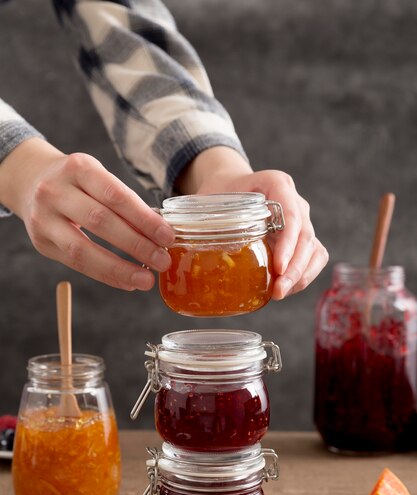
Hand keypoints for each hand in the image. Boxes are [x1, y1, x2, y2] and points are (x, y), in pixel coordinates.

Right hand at [0, 138, 174, 289]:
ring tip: (146, 280)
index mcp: (79, 168)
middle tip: (162, 261)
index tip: (168, 237)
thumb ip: (124, 203)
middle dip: (136, 245)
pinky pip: (76, 264)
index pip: (116, 196)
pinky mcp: (41, 242)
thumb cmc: (78, 183)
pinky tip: (127, 282)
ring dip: (119, 268)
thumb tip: (160, 235)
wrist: (31, 182)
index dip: (144, 219)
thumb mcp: (98, 179)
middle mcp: (56, 190)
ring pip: (83, 248)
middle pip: (100, 221)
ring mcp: (44, 217)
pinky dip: (105, 275)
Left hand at [176, 147, 328, 298]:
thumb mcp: (205, 198)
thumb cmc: (218, 193)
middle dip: (295, 268)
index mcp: (276, 183)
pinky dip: (303, 276)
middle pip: (306, 236)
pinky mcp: (300, 239)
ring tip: (279, 295)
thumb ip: (191, 217)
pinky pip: (312, 258)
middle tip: (277, 291)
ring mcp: (301, 221)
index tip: (278, 266)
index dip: (288, 242)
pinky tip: (283, 291)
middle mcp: (295, 201)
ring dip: (301, 275)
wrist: (230, 186)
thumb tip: (163, 243)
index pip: (292, 213)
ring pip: (314, 250)